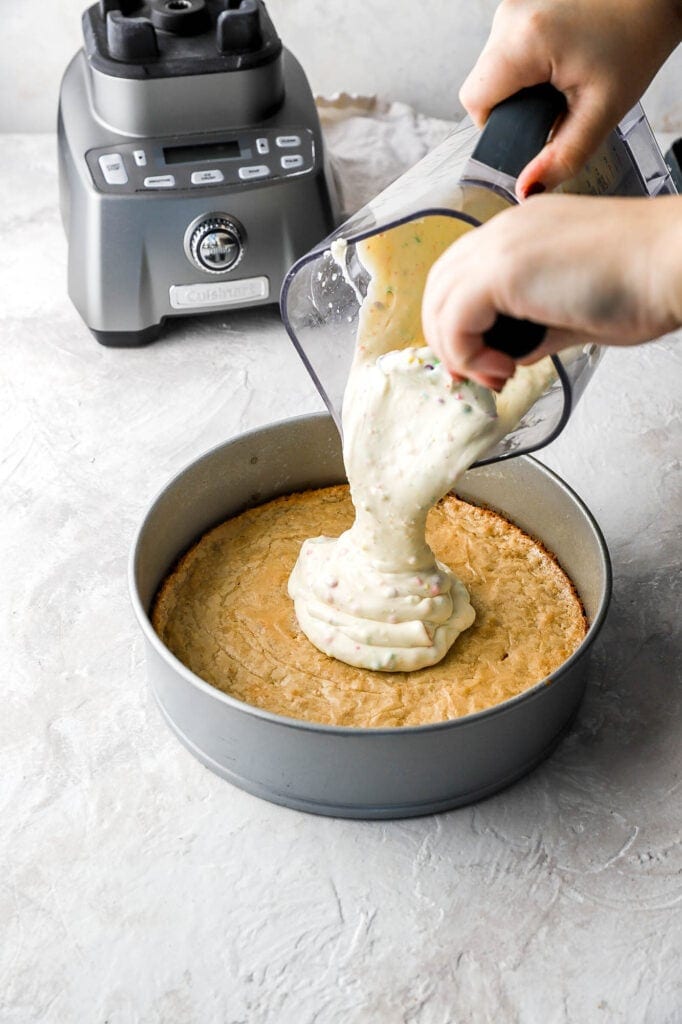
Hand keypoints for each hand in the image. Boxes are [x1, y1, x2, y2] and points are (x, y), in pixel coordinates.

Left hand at [421, 194, 681, 387]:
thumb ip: (535, 329)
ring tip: (497, 375)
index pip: (461, 276)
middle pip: (439, 287)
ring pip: (438, 304)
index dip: (459, 324)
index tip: (482, 362)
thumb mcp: (574, 312)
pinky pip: (454, 321)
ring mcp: (500, 245)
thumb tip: (512, 353)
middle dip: (449, 340)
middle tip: (476, 376)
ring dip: (458, 351)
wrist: (675, 263)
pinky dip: (467, 355)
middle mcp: (504, 230)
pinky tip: (504, 368)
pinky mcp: (501, 270)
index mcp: (521, 231)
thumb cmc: (644, 283)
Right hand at [461, 0, 681, 197]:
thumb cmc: (637, 40)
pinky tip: (558, 59)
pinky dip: (525, 62)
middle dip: (512, 104)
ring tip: (560, 78)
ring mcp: (511, 3)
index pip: (474, 102)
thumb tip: (526, 191)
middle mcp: (509, 17)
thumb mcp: (601, 111)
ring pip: (491, 65)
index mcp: (524, 42)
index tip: (531, 125)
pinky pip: (505, 46)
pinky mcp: (520, 0)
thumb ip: (562, 157)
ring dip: (518, 82)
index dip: (497, 125)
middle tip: (554, 102)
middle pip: (481, 84)